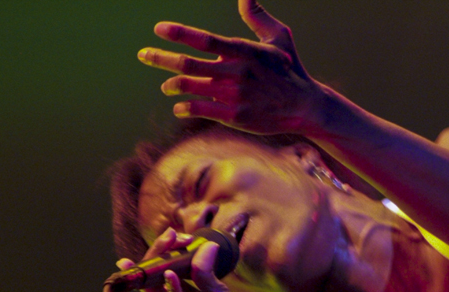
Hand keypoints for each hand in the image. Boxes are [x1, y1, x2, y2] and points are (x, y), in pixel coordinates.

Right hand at [117, 228, 267, 291]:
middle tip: (169, 235)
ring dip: (159, 266)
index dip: (163, 251)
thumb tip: (206, 246)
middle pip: (151, 277)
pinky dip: (171, 291)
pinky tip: (171, 275)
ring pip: (154, 291)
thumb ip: (206, 271)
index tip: (173, 234)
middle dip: (158, 253)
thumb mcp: (218, 291)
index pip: (160, 271)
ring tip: (168, 244)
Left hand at [137, 0, 323, 134]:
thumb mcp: (279, 37)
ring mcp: (234, 96)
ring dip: (172, 85)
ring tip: (165, 85)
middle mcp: (236, 73)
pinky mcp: (235, 117)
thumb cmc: (290, 69)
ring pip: (191, 87)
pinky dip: (185, 107)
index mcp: (243, 52)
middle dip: (161, 58)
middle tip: (143, 54)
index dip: (179, 33)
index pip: (205, 40)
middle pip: (189, 64)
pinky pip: (201, 110)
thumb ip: (258, 17)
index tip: (159, 29)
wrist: (305, 106)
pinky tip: (179, 106)